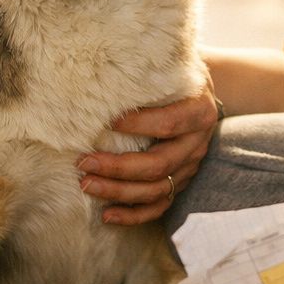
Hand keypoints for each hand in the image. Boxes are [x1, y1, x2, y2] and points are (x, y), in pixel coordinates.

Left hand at [76, 82, 220, 225]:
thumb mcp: (172, 68)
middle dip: (118, 167)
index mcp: (200, 112)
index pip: (169, 123)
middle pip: (159, 164)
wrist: (197, 95)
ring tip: (87, 185)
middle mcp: (197, 144)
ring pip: (157, 190)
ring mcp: (190, 168)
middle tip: (84, 163)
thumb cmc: (174, 78)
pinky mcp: (180, 184)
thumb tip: (102, 74)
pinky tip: (107, 215)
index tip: (106, 122)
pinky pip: (159, 207)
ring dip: (119, 191)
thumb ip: (148, 74)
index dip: (139, 125)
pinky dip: (133, 215)